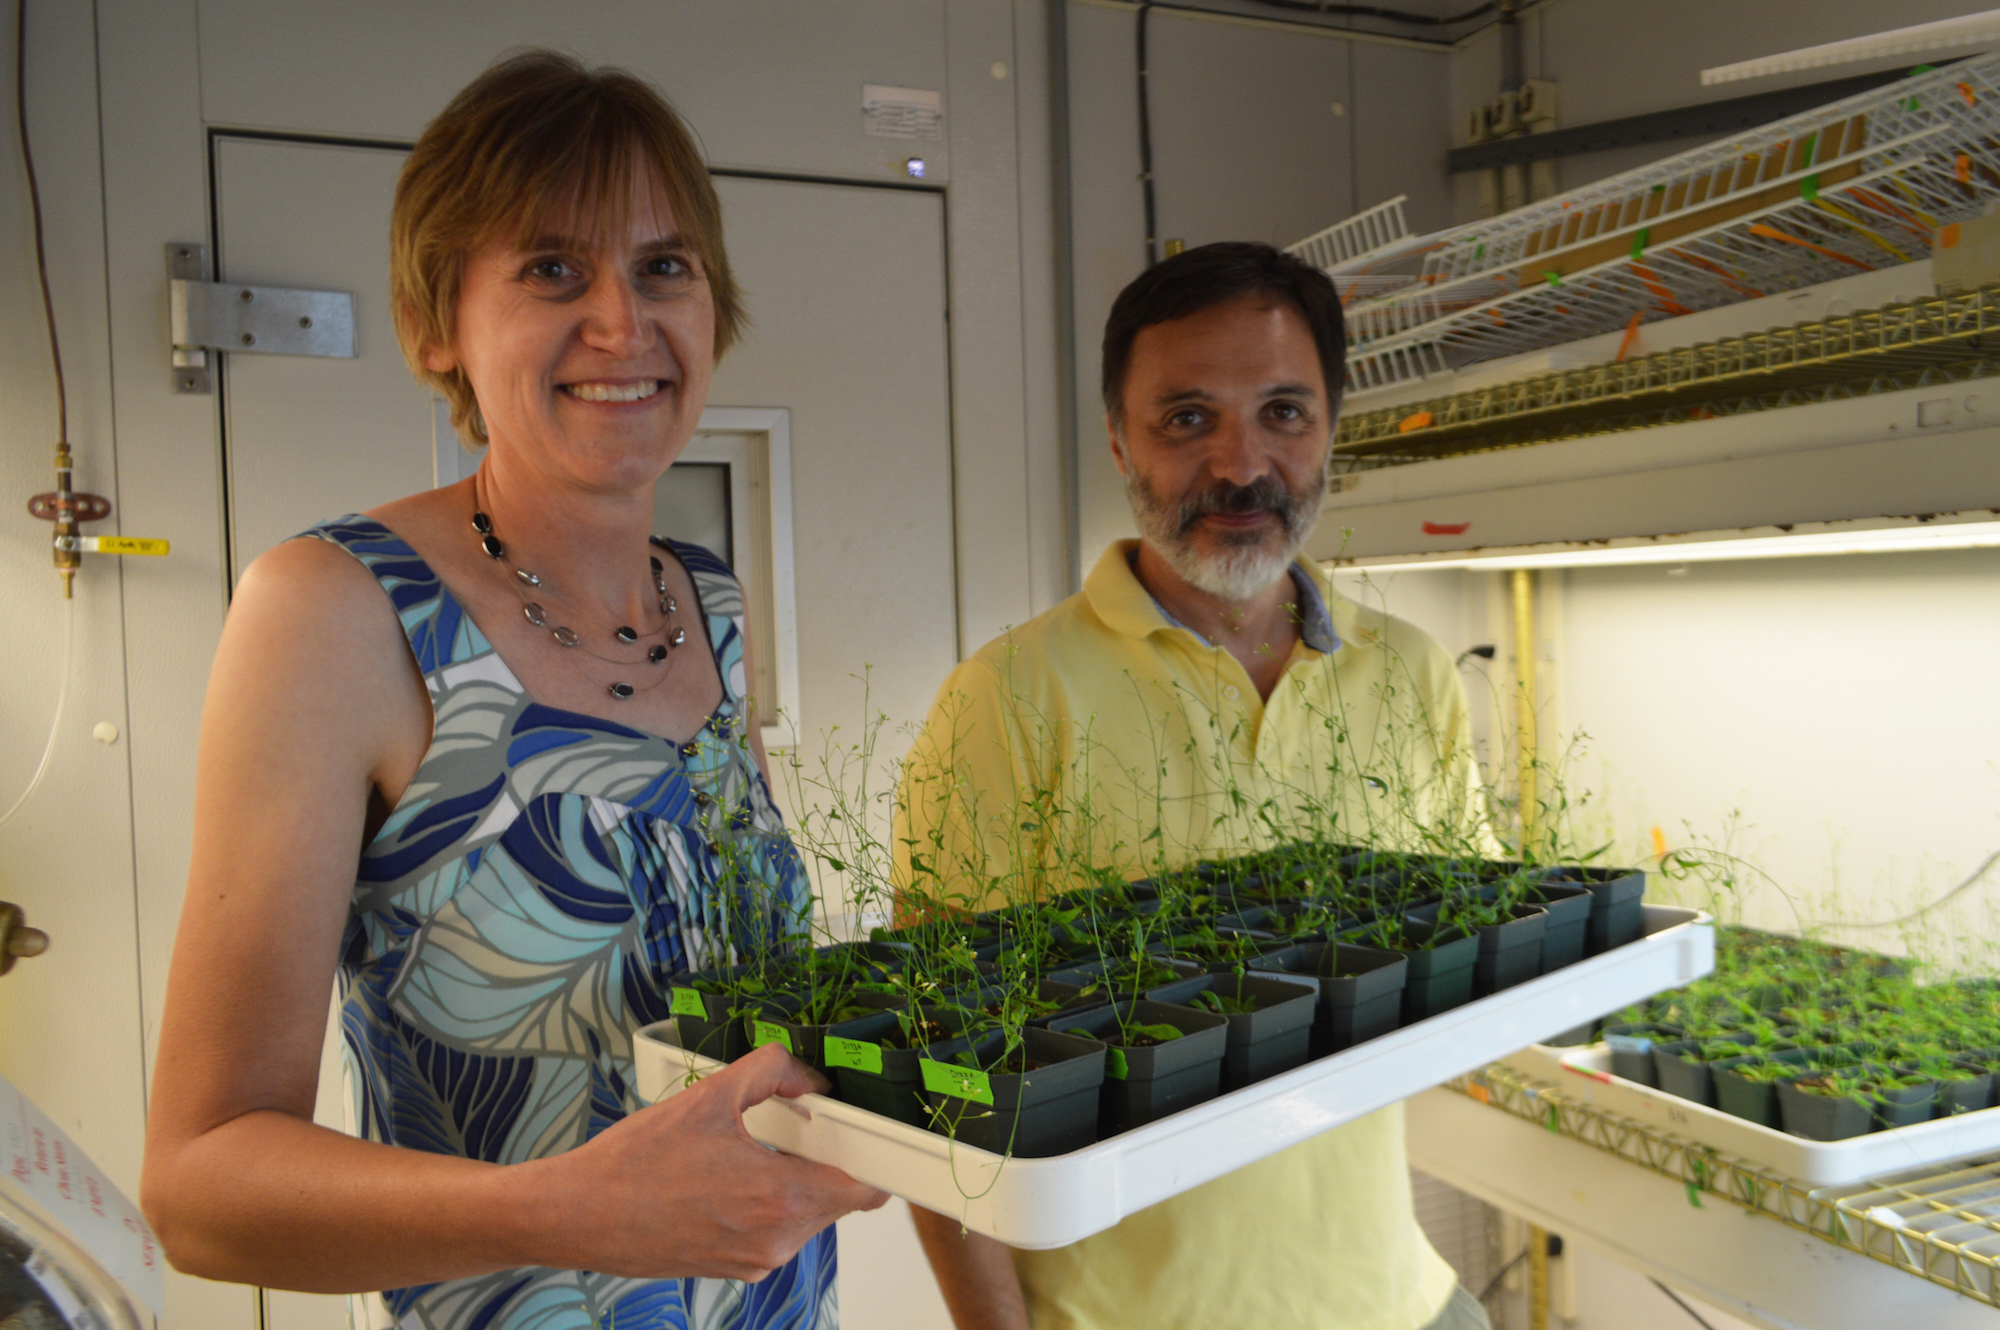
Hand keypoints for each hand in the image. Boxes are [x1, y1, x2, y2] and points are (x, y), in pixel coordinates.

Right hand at [522, 1044, 888, 1279]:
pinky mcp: (730, 1269)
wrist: (577, 1215)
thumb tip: (807, 1077)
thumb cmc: (634, 1163)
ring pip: (803, 1217)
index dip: (873, 1159)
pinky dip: (764, 1204)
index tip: (863, 1133)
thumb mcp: (708, 1096)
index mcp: (780, 1198)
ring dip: (792, 1182)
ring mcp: (753, 1261)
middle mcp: (775, 1240)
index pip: (864, 1190)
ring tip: (750, 1149)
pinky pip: (770, 1231)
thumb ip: (770, 1072)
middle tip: (797, 1125)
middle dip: (825, 1161)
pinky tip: (726, 1176)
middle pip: (835, 1201)